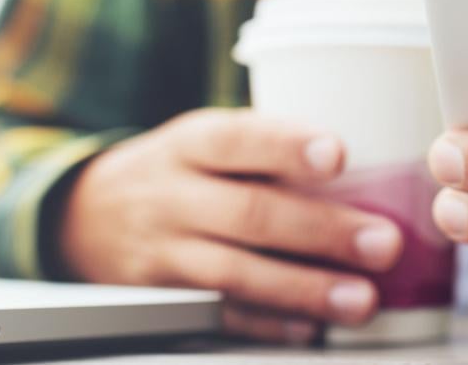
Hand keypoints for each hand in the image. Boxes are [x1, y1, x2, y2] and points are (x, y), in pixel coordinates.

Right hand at [57, 108, 404, 343]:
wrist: (84, 215)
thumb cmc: (179, 169)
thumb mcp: (207, 138)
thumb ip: (268, 147)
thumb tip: (370, 163)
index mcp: (193, 142)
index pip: (240, 138)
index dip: (288, 146)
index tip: (338, 155)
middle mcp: (174, 195)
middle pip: (250, 213)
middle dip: (323, 230)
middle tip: (383, 243)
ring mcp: (164, 251)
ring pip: (237, 272)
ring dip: (306, 288)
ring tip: (362, 299)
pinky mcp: (161, 299)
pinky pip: (219, 315)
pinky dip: (268, 323)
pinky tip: (310, 329)